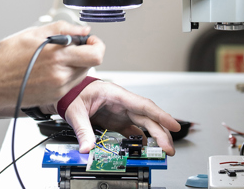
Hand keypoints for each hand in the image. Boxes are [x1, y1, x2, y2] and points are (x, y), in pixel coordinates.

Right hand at [0, 21, 104, 110]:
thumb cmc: (5, 57)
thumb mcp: (34, 33)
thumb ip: (63, 29)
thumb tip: (83, 30)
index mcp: (57, 57)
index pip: (96, 54)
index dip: (96, 43)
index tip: (88, 39)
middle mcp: (61, 76)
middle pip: (92, 64)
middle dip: (88, 52)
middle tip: (78, 46)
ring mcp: (58, 89)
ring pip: (82, 74)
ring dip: (78, 63)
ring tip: (58, 56)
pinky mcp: (53, 98)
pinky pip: (70, 83)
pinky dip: (67, 73)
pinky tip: (52, 67)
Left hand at [60, 80, 180, 154]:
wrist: (68, 93)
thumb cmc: (74, 94)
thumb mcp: (76, 111)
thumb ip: (83, 130)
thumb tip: (87, 148)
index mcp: (116, 95)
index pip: (143, 104)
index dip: (161, 115)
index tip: (174, 125)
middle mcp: (123, 102)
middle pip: (148, 116)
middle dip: (161, 132)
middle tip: (169, 149)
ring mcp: (122, 111)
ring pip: (145, 122)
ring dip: (156, 135)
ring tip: (164, 150)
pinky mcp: (118, 119)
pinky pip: (135, 129)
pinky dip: (142, 138)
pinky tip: (147, 148)